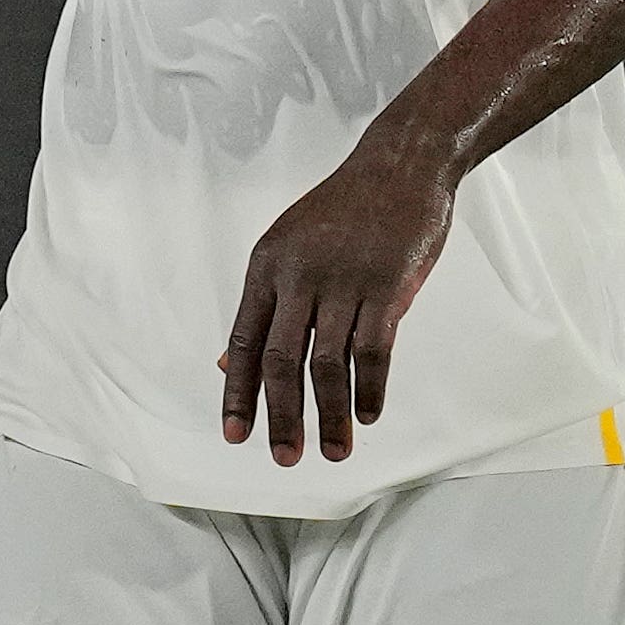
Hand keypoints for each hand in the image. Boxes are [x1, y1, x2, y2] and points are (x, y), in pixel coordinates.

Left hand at [219, 130, 455, 465]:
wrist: (400, 166)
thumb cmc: (343, 211)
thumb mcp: (287, 247)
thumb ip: (263, 306)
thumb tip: (224, 361)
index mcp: (267, 266)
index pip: (244, 341)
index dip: (237, 392)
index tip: (235, 435)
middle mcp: (299, 275)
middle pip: (280, 360)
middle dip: (282, 416)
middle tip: (284, 458)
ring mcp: (343, 280)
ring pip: (328, 363)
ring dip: (329, 415)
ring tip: (332, 451)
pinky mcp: (387, 285)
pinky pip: (374, 349)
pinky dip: (369, 388)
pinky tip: (366, 415)